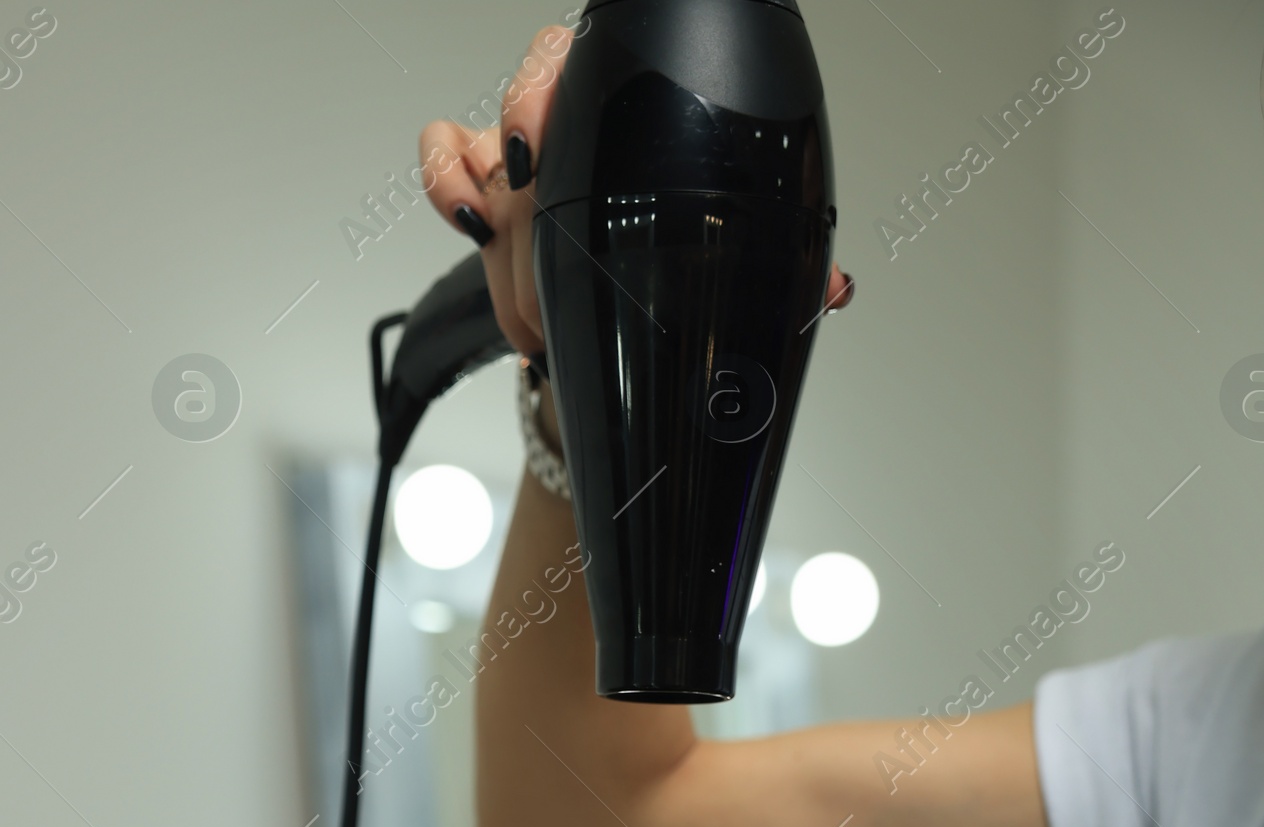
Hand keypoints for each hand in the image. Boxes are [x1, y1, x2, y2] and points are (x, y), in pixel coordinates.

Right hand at [420, 24, 855, 361]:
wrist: (624, 315)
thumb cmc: (675, 259)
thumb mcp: (727, 254)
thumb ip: (772, 264)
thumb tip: (830, 287)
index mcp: (639, 109)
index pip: (581, 57)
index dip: (547, 92)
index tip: (538, 147)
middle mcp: (576, 118)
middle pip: (528, 124)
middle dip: (532, 227)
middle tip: (552, 301)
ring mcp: (524, 148)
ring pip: (488, 161)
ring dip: (501, 247)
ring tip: (530, 316)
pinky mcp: (484, 181)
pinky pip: (448, 155)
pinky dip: (451, 185)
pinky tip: (475, 227)